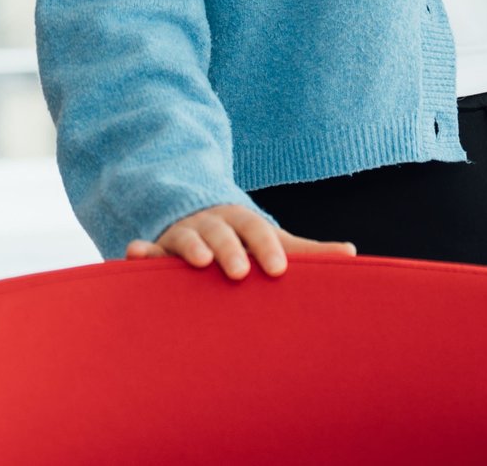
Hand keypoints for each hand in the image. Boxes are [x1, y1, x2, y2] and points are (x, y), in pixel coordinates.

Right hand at [124, 204, 356, 280]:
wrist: (195, 214)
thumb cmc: (243, 240)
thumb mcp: (270, 240)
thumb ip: (307, 250)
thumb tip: (353, 253)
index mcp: (245, 223)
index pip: (260, 232)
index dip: (269, 249)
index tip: (279, 270)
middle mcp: (215, 224)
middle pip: (224, 233)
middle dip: (232, 249)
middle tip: (240, 272)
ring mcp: (183, 234)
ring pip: (186, 237)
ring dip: (191, 247)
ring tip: (199, 262)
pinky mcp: (157, 248)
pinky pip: (147, 249)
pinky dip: (140, 252)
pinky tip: (133, 254)